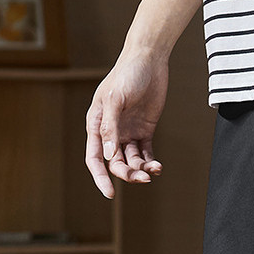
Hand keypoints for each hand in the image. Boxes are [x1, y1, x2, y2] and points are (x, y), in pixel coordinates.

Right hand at [85, 50, 168, 198]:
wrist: (149, 59)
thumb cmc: (127, 74)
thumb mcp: (115, 99)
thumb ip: (110, 127)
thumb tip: (108, 156)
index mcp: (96, 124)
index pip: (95, 158)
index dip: (101, 177)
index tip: (110, 194)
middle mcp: (111, 132)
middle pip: (116, 163)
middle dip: (128, 173)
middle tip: (143, 177)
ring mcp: (128, 132)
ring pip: (132, 161)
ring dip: (141, 169)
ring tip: (154, 170)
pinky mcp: (145, 130)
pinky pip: (146, 153)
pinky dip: (151, 162)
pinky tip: (158, 166)